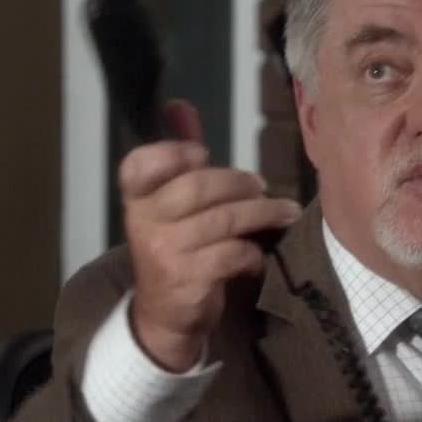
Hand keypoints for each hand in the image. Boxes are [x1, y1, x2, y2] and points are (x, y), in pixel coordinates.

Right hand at [122, 100, 302, 370]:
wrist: (163, 317)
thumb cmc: (173, 248)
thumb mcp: (169, 203)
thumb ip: (176, 156)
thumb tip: (178, 104)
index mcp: (136, 197)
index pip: (140, 163)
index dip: (172, 153)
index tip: (201, 155)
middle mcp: (143, 221)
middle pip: (199, 186)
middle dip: (240, 183)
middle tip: (263, 187)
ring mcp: (164, 252)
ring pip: (224, 219)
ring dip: (263, 214)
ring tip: (285, 212)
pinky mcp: (187, 280)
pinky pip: (233, 253)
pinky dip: (254, 252)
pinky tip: (260, 254)